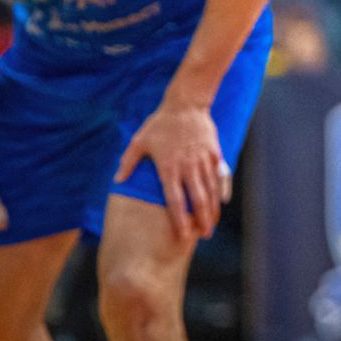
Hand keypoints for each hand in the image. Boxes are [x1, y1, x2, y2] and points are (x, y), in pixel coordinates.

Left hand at [115, 103, 228, 243]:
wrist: (186, 104)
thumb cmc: (160, 124)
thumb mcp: (139, 141)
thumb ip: (128, 162)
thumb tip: (118, 181)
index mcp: (169, 168)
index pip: (175, 200)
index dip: (180, 219)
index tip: (183, 234)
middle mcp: (188, 167)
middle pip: (198, 199)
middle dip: (202, 220)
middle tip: (204, 236)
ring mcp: (203, 160)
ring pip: (211, 190)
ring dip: (213, 209)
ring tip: (212, 225)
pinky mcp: (214, 153)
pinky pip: (219, 176)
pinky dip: (221, 190)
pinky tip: (222, 202)